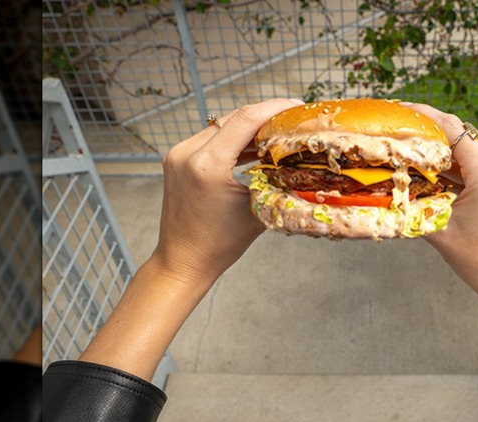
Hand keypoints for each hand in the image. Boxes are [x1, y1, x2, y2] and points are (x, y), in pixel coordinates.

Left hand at [79, 99, 302, 379]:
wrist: (183, 261)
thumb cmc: (221, 244)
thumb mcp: (257, 209)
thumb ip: (274, 179)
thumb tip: (302, 161)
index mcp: (208, 164)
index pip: (246, 119)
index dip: (275, 108)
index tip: (298, 105)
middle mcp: (188, 152)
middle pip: (234, 117)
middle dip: (265, 114)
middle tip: (293, 117)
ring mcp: (178, 153)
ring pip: (221, 125)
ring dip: (249, 125)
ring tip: (276, 130)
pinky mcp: (176, 158)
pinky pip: (210, 138)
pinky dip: (232, 137)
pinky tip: (253, 145)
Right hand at [406, 104, 477, 304]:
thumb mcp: (439, 229)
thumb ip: (413, 202)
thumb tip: (388, 184)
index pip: (452, 129)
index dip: (423, 116)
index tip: (399, 110)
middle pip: (458, 136)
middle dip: (427, 133)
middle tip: (396, 131)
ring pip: (465, 150)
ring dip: (439, 152)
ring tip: (408, 152)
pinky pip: (474, 164)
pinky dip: (452, 166)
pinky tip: (430, 171)